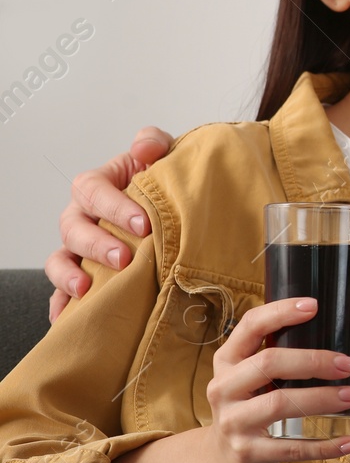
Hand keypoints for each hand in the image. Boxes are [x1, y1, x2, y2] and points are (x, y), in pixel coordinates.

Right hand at [46, 126, 172, 319]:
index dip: (114, 206)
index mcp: (98, 185)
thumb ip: (154, 143)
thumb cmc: (161, 184)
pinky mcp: (82, 273)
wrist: (174, 208)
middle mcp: (83, 216)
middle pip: (73, 228)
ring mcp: (79, 247)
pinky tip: (66, 319)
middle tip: (123, 257)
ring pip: (60, 259)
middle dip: (96, 244)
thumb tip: (145, 147)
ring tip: (87, 288)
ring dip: (69, 275)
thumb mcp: (162, 155)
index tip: (143, 224)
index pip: (93, 189)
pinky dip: (61, 305)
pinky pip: (62, 291)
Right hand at [203, 297, 349, 462]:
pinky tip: (349, 441)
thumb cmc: (247, 408)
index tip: (313, 306)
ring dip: (322, 399)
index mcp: (227, 361)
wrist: (220, 461)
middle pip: (269, 363)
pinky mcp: (247, 452)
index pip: (251, 326)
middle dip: (313, 360)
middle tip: (347, 364)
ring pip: (280, 404)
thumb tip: (331, 335)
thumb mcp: (247, 378)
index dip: (280, 313)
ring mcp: (233, 422)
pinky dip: (324, 445)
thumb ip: (274, 358)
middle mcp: (224, 388)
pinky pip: (291, 448)